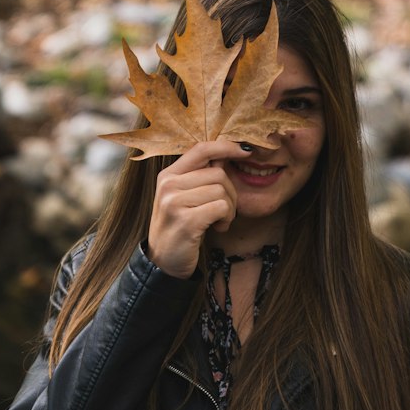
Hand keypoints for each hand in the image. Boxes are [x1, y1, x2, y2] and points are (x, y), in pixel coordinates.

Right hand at [146, 139, 248, 278]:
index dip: (226, 146)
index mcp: (168, 175)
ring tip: (219, 221)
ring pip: (221, 190)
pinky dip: (226, 219)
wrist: (163, 262)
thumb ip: (200, 176)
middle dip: (231, 193)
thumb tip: (227, 154)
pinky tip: (218, 228)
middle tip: (224, 211)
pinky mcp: (186, 220)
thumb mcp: (184, 197)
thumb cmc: (180, 227)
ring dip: (229, 208)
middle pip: (218, 173)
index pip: (202, 149)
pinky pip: (221, 207)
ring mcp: (174, 202)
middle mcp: (168, 184)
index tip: (246, 151)